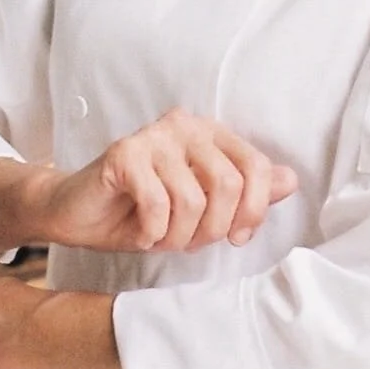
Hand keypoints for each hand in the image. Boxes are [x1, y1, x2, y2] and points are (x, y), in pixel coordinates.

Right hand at [40, 107, 298, 253]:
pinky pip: (158, 203)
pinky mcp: (124, 153)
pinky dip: (153, 232)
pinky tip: (141, 233)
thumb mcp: (202, 209)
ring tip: (161, 238)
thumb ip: (245, 192)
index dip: (254, 210)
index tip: (236, 238)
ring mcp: (153, 136)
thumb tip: (290, 180)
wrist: (79, 214)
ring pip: (192, 200)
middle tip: (189, 242)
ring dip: (178, 236)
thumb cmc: (142, 211)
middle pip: (228, 185)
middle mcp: (185, 125)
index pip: (256, 166)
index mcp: (211, 134)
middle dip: (212, 229)